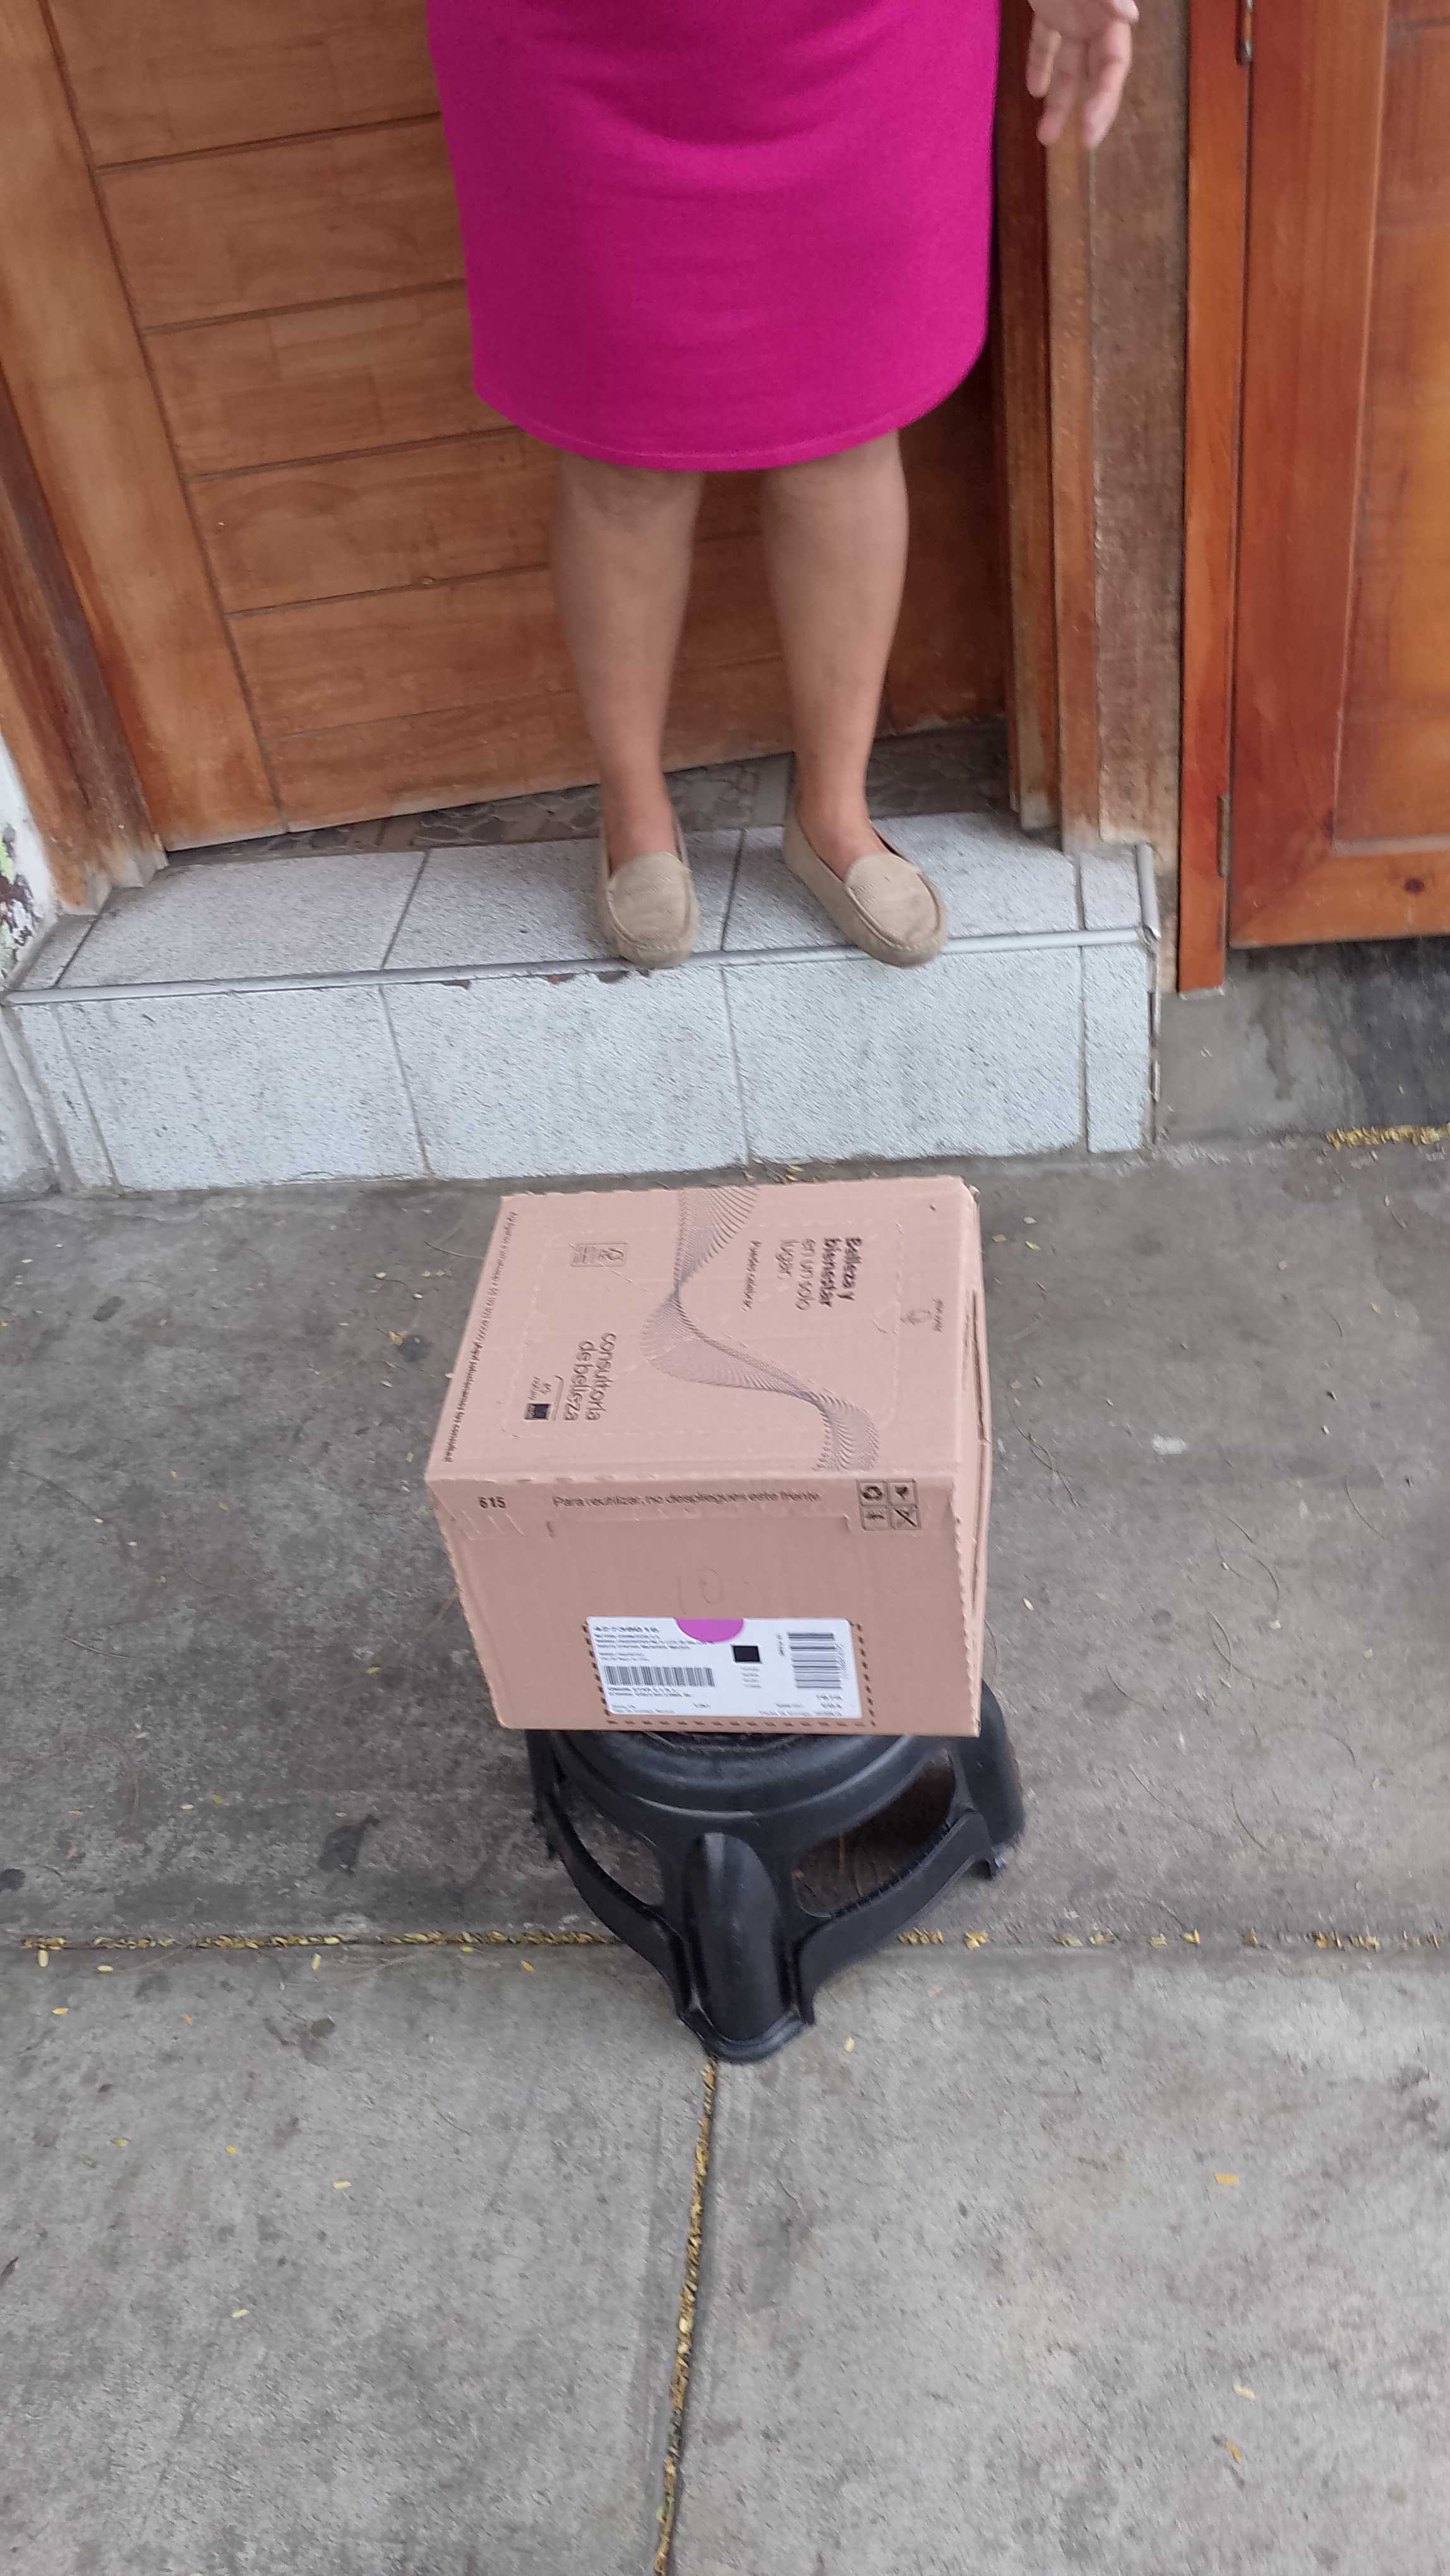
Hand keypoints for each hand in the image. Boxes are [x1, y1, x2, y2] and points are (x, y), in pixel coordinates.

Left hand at [1026, 0, 1135, 150]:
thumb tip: (1129, 16)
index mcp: (1110, 15)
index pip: (1114, 65)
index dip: (1104, 99)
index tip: (1088, 132)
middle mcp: (1096, 20)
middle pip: (1097, 74)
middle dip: (1092, 110)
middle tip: (1085, 145)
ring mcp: (1072, 16)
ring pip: (1068, 65)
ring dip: (1059, 101)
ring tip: (1046, 136)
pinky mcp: (1048, 8)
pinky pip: (1045, 41)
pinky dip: (1040, 64)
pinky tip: (1035, 91)